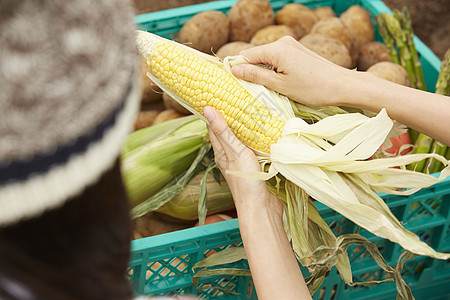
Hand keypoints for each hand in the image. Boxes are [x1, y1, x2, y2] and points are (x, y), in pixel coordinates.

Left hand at [202, 106, 281, 217]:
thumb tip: (206, 109)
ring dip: (245, 125)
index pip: (213, 126)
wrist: (262, 209)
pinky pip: (254, 147)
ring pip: (241, 138)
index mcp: (221, 151)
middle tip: (237, 96)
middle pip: (227, 131)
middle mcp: (229, 155)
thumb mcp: (234, 152)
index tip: (217, 93)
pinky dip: (256, 136)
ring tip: (252, 108)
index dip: (214, 110)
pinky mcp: (256, 166)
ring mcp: (243, 161)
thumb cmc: (246, 181)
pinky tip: (264, 130)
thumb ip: (223, 131)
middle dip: (231, 115)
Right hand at [231, 36, 353, 106]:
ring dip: (263, 73)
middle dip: (250, 72)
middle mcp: (282, 42)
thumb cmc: (312, 88)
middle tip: (250, 91)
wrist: (341, 86)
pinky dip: (273, 70)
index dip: (238, 70)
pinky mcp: (297, 51)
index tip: (233, 85)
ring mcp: (291, 45)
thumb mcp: (280, 85)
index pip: (246, 56)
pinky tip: (278, 84)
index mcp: (276, 49)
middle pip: (256, 56)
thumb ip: (255, 76)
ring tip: (266, 90)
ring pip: (266, 58)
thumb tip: (235, 70)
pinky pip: (277, 59)